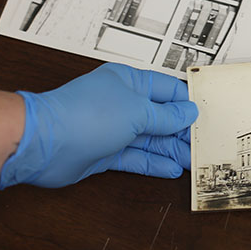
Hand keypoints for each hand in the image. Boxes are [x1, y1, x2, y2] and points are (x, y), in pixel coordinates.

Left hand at [0, 64, 197, 188]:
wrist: (44, 143)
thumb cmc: (84, 114)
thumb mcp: (137, 111)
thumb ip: (165, 116)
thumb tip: (188, 113)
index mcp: (129, 81)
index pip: (167, 89)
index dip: (186, 102)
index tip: (206, 114)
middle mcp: (121, 103)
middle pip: (159, 116)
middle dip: (181, 130)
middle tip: (203, 142)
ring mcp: (112, 129)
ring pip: (149, 139)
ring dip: (171, 149)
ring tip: (193, 159)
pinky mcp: (104, 152)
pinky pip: (134, 157)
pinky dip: (152, 163)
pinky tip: (171, 168)